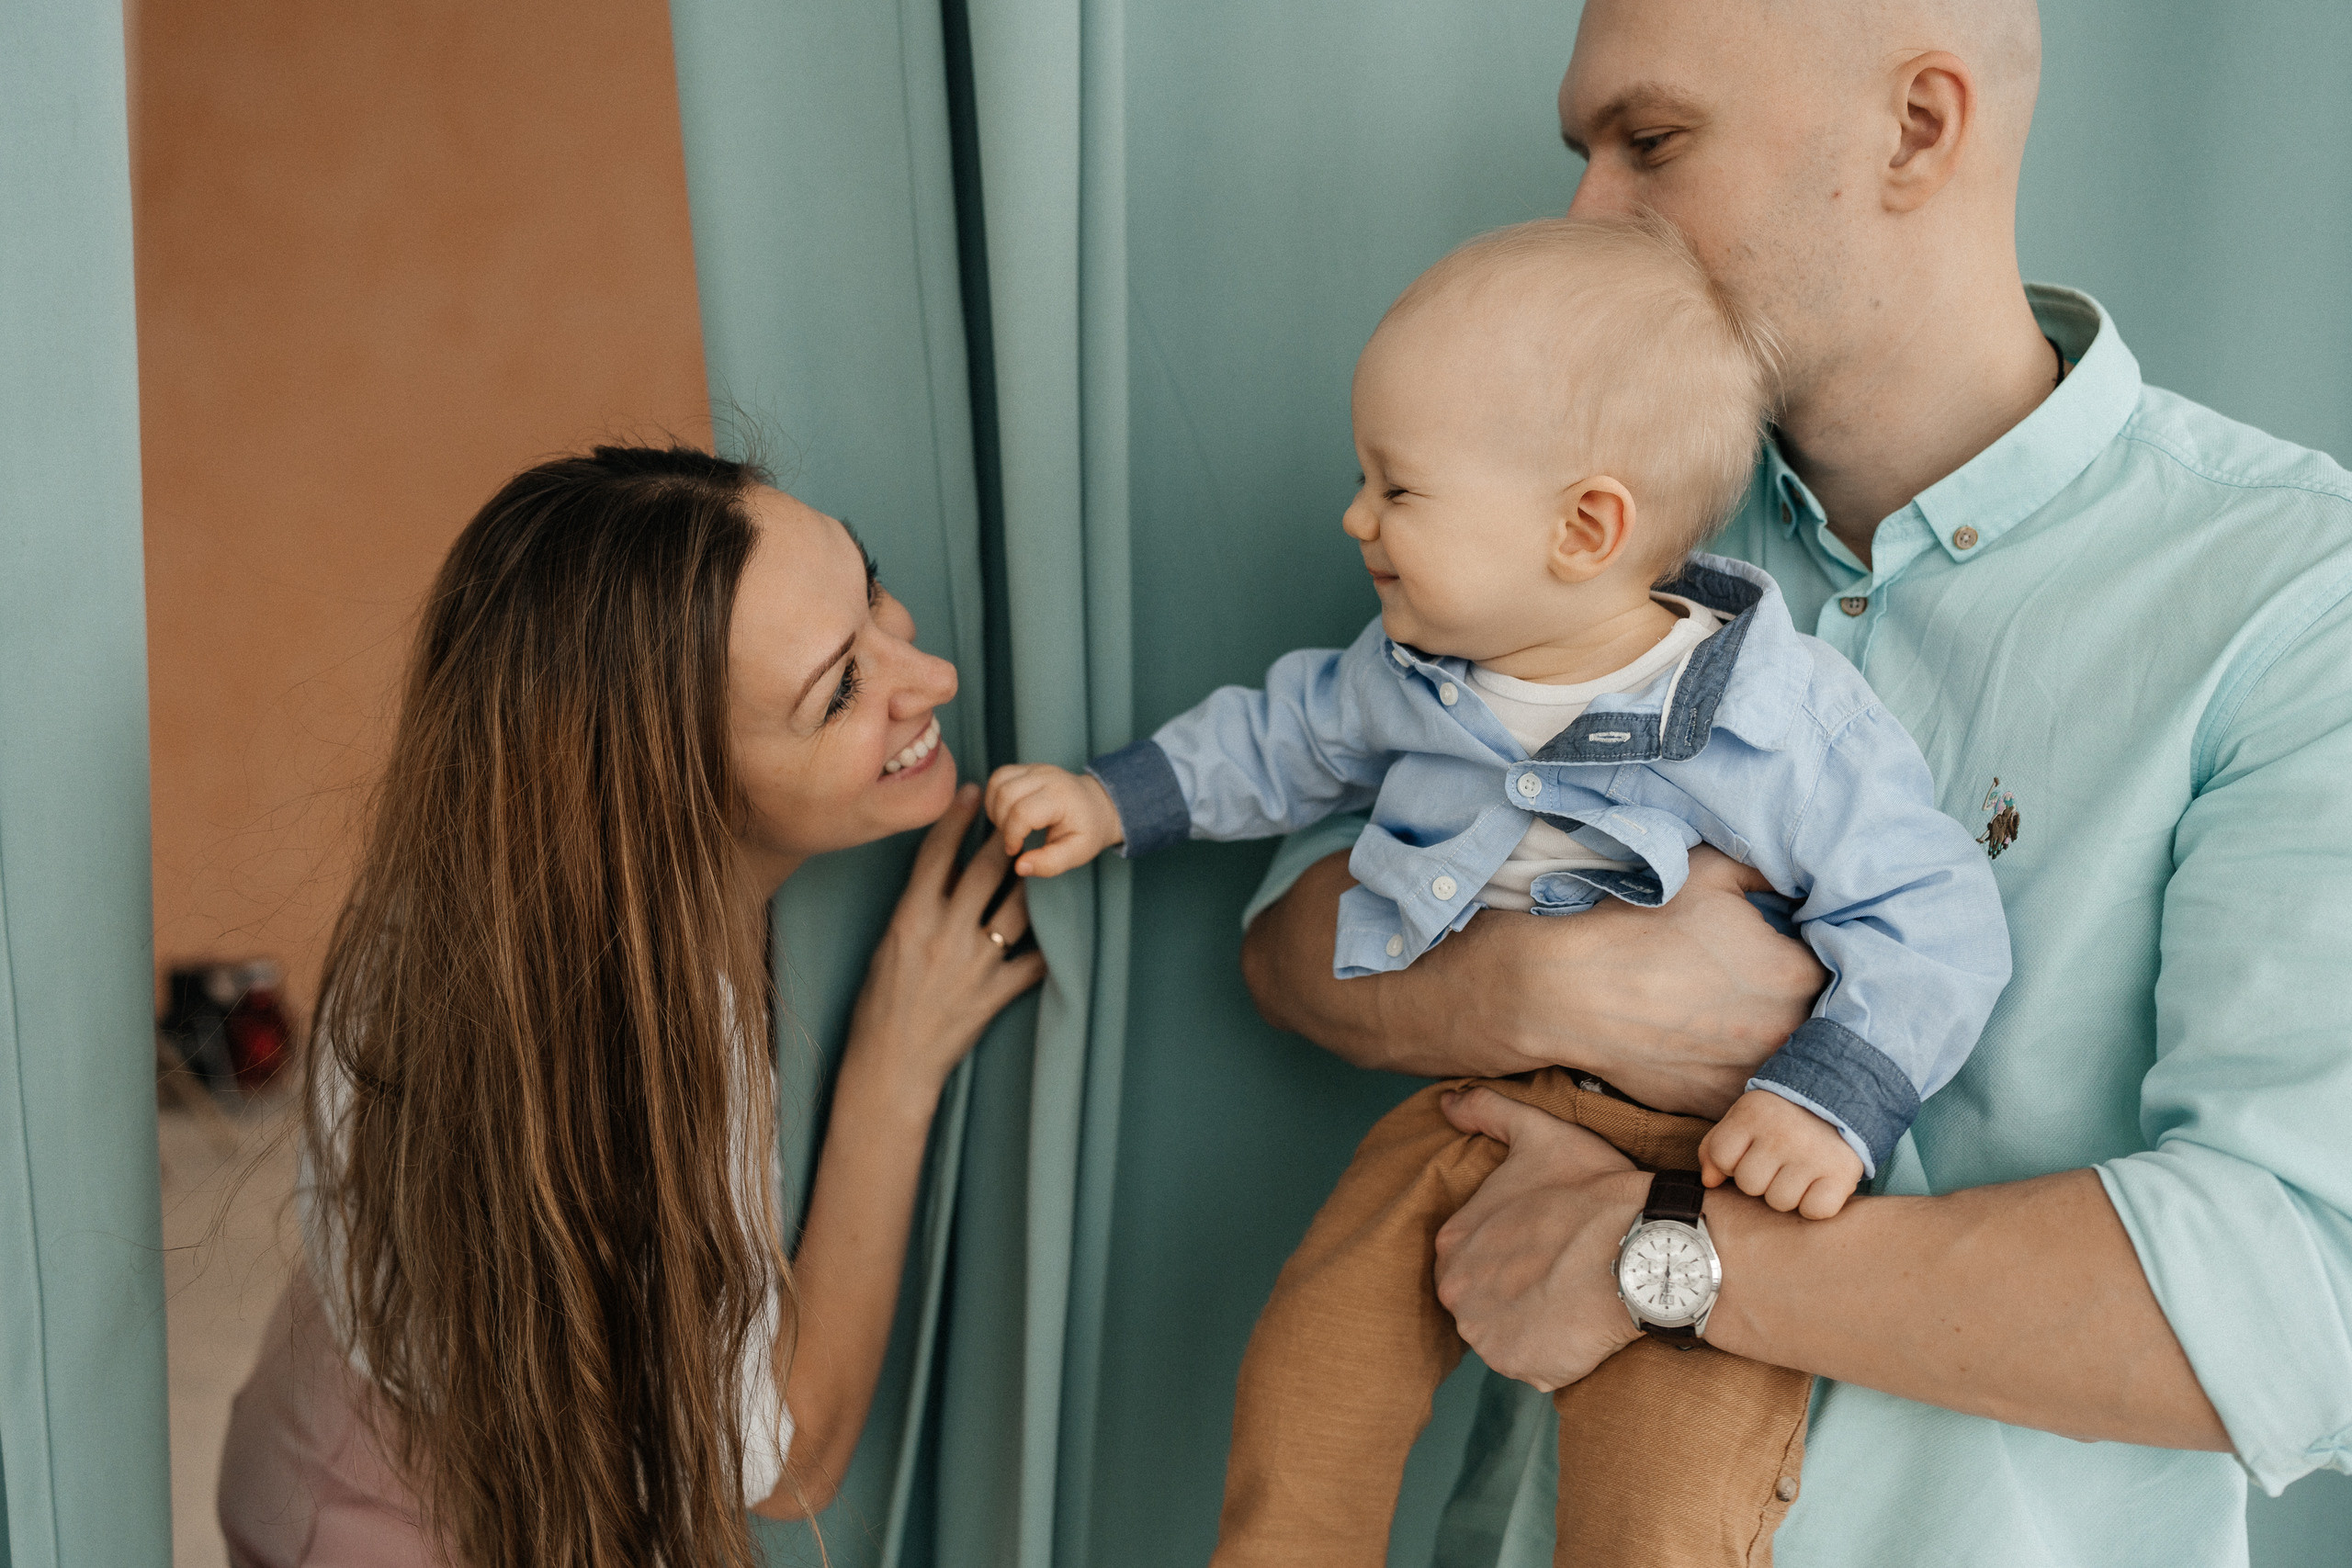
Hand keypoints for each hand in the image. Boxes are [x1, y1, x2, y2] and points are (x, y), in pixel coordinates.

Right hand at [847, 783, 1047, 1099]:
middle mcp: (944, 934)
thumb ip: (917, 909)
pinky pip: (1033, 962)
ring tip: (1046, 860)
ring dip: (1033, 882)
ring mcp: (974, 964)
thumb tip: (945, 870)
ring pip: (1017, 908)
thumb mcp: (888, 947)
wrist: (889, 1064)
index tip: (975, 792)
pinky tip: (1063, 932)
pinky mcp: (994, 994)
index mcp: (910, 919)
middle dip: (1007, 836)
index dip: (957, 819)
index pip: (937, 855)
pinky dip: (1048, 947)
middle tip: (1023, 812)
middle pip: (985, 871)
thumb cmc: (879, 1006)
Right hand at [984, 763, 1123, 876]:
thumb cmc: (1087, 830)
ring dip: (995, 810)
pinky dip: (994, 798)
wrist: (1098, 806)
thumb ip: (1049, 864)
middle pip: (1005, 795)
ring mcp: (1036, 769)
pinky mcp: (1027, 768)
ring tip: (1010, 827)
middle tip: (1014, 839)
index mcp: (1061, 797)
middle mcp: (1047, 776)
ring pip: (997, 783)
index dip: (1012, 836)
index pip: (1022, 812)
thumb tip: (1019, 867)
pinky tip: (1007, 814)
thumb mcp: (1077, 854)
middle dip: (1002, 824)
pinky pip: (998, 777)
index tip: (1016, 850)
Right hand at [1242, 847, 1825, 1114]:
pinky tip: (1714, 1046)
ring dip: (1781, 1045)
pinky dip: (1741, 1076)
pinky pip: (1745, 1094)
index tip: (1822, 943)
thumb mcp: (1703, 871)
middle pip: (1829, 1026)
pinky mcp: (1709, 1107)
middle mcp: (1784, 1036)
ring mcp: (1746, 1079)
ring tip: (1748, 1017)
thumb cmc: (1629, 925)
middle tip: (1785, 981)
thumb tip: (1799, 857)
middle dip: (1815, 1004)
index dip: (1838, 954)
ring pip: (1790, 1067)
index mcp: (1795, 974)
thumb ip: (1763, 864)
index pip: (1855, 970)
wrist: (1554, 993)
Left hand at [1431, 1087, 1648, 1392]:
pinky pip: (1536, 1367)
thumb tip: (1446, 1102)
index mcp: (1451, 1243)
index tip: (1545, 1247)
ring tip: (1575, 1299)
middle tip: (1562, 1275)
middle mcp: (1456, 1293)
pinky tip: (1582, 1327)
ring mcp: (1486, 1336)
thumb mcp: (1537, 1134)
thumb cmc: (1592, 1189)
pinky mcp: (1522, 1368)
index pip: (1471, 1258)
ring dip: (1536, 1324)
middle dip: (1518, 1291)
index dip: (1511, 1254)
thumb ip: (1487, 1111)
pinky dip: (1558, 1355)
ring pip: (1508, 1335)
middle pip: (1483, 1300)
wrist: (1642, 1246)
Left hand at [1699, 1089, 1863, 1218]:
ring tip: (1797, 1171)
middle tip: (1778, 1162)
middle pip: (1749, 1184)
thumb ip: (1715, 1147)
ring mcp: (1812, 1154)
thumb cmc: (1780, 1119)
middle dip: (1760, 1178)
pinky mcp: (1841, 1174)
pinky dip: (1815, 1205)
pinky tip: (1817, 1184)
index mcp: (1753, 1114)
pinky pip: (1814, 1210)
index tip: (1750, 1150)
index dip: (1732, 1161)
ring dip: (1786, 1193)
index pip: (1722, 1158)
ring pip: (1779, 1201)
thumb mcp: (1744, 1119)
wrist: (1838, 1101)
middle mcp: (1782, 1134)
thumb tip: (1709, 1182)